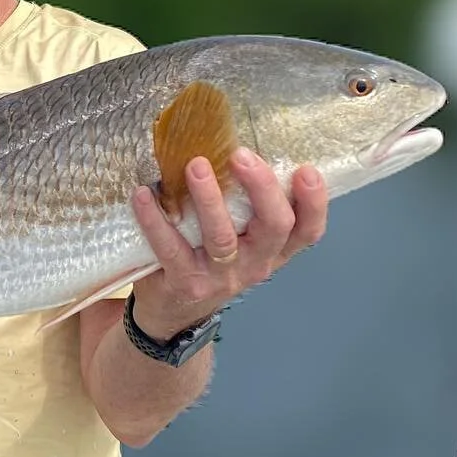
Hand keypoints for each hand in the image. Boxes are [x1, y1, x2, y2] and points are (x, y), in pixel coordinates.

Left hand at [128, 148, 326, 340]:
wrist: (174, 312)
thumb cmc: (210, 261)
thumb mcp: (240, 240)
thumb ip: (246, 206)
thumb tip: (229, 143)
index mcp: (273, 250)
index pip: (307, 230)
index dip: (314, 203)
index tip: (306, 171)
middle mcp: (254, 264)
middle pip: (274, 227)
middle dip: (262, 188)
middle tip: (241, 155)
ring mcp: (220, 276)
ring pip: (223, 238)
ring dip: (210, 200)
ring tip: (196, 166)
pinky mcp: (185, 282)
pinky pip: (171, 248)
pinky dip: (155, 219)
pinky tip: (143, 194)